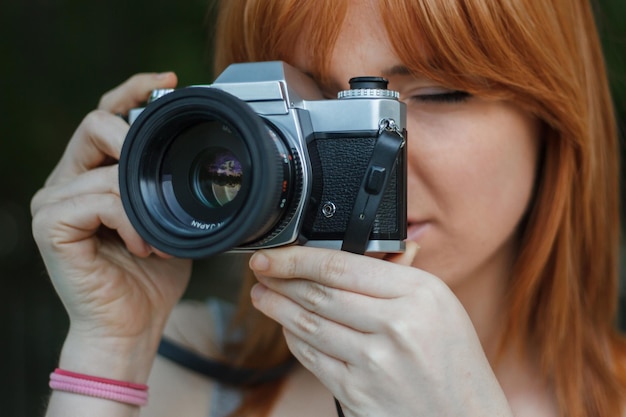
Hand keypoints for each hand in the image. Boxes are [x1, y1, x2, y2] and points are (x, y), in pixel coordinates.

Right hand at [31, 73, 191, 379]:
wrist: (132, 324)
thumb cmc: (151, 277)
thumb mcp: (170, 220)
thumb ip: (168, 187)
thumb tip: (195, 155)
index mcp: (94, 174)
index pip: (105, 116)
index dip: (133, 91)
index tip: (167, 82)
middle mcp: (68, 181)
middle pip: (95, 123)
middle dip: (134, 138)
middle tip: (158, 172)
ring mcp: (54, 201)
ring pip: (106, 169)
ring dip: (142, 203)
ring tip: (158, 238)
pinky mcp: (51, 226)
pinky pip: (99, 201)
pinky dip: (130, 222)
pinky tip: (143, 246)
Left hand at [248, 244, 511, 416]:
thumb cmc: (454, 362)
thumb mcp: (440, 305)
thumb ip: (398, 276)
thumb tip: (352, 252)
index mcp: (419, 294)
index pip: (341, 266)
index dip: (297, 258)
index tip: (274, 254)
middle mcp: (397, 324)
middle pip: (319, 294)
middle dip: (280, 279)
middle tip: (261, 271)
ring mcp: (375, 361)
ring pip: (310, 325)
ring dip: (278, 308)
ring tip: (263, 296)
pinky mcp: (357, 391)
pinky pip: (313, 358)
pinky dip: (294, 340)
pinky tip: (286, 328)